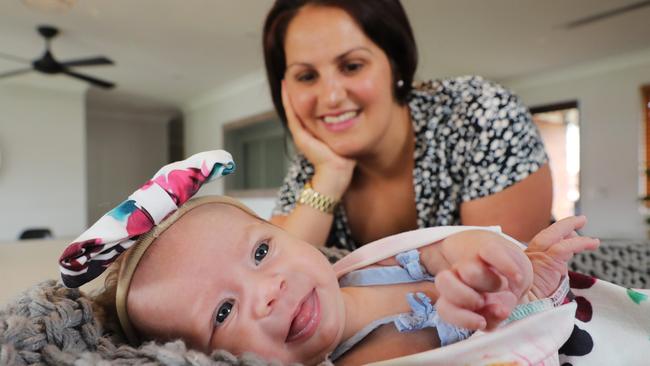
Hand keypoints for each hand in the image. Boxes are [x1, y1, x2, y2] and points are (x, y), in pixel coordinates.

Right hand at [281, 81, 354, 195]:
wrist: (337, 175)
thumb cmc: (343, 162)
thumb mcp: (343, 139)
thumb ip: (345, 129)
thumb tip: (355, 118)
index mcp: (314, 135)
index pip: (308, 112)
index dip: (306, 98)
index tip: (305, 84)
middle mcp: (306, 134)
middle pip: (298, 110)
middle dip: (296, 94)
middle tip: (291, 78)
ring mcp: (301, 136)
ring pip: (293, 110)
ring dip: (288, 95)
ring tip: (286, 79)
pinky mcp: (300, 137)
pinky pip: (293, 115)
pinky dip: (288, 102)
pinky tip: (286, 89)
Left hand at [434, 235, 532, 330]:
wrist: (506, 262)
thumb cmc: (500, 294)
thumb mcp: (497, 312)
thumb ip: (494, 317)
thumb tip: (500, 311)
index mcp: (454, 297)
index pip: (445, 308)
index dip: (462, 318)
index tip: (481, 322)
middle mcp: (457, 277)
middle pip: (443, 282)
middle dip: (466, 297)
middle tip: (484, 300)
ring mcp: (471, 260)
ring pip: (468, 271)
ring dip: (487, 283)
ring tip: (502, 286)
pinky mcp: (488, 247)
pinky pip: (492, 253)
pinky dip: (507, 267)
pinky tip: (516, 277)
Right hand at [525, 216, 599, 298]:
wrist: (522, 309)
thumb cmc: (530, 301)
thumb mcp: (537, 284)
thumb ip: (547, 272)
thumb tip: (562, 267)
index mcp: (525, 259)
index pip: (543, 242)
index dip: (558, 236)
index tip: (570, 234)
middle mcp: (529, 254)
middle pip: (548, 234)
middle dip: (565, 226)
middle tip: (579, 221)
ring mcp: (536, 255)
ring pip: (556, 235)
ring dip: (573, 228)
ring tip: (589, 230)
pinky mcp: (546, 260)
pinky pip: (565, 247)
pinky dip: (580, 243)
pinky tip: (592, 243)